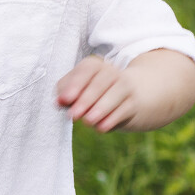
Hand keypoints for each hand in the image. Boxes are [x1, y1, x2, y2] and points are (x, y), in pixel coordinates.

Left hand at [55, 51, 194, 132]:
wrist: (128, 97)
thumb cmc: (92, 93)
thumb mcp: (78, 89)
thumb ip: (65, 92)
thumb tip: (60, 102)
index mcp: (94, 66)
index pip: (86, 70)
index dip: (75, 84)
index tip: (65, 100)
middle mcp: (111, 72)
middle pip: (100, 83)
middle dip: (85, 100)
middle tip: (73, 115)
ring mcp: (125, 86)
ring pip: (115, 95)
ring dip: (100, 109)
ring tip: (87, 121)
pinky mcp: (134, 103)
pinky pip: (124, 110)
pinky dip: (112, 119)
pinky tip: (101, 128)